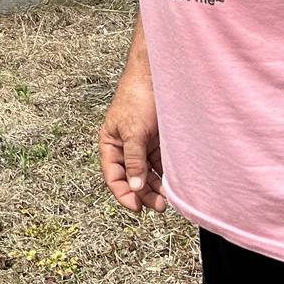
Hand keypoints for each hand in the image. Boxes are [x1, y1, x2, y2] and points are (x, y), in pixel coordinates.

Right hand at [98, 77, 167, 212]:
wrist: (157, 75)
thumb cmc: (137, 98)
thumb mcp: (133, 131)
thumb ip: (134, 160)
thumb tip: (135, 188)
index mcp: (110, 144)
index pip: (113, 176)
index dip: (123, 193)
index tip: (137, 208)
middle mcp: (124, 147)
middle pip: (131, 178)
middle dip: (143, 193)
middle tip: (159, 206)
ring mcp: (141, 145)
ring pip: (147, 173)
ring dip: (155, 187)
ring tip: (167, 199)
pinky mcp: (157, 141)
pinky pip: (159, 164)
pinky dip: (164, 175)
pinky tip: (172, 184)